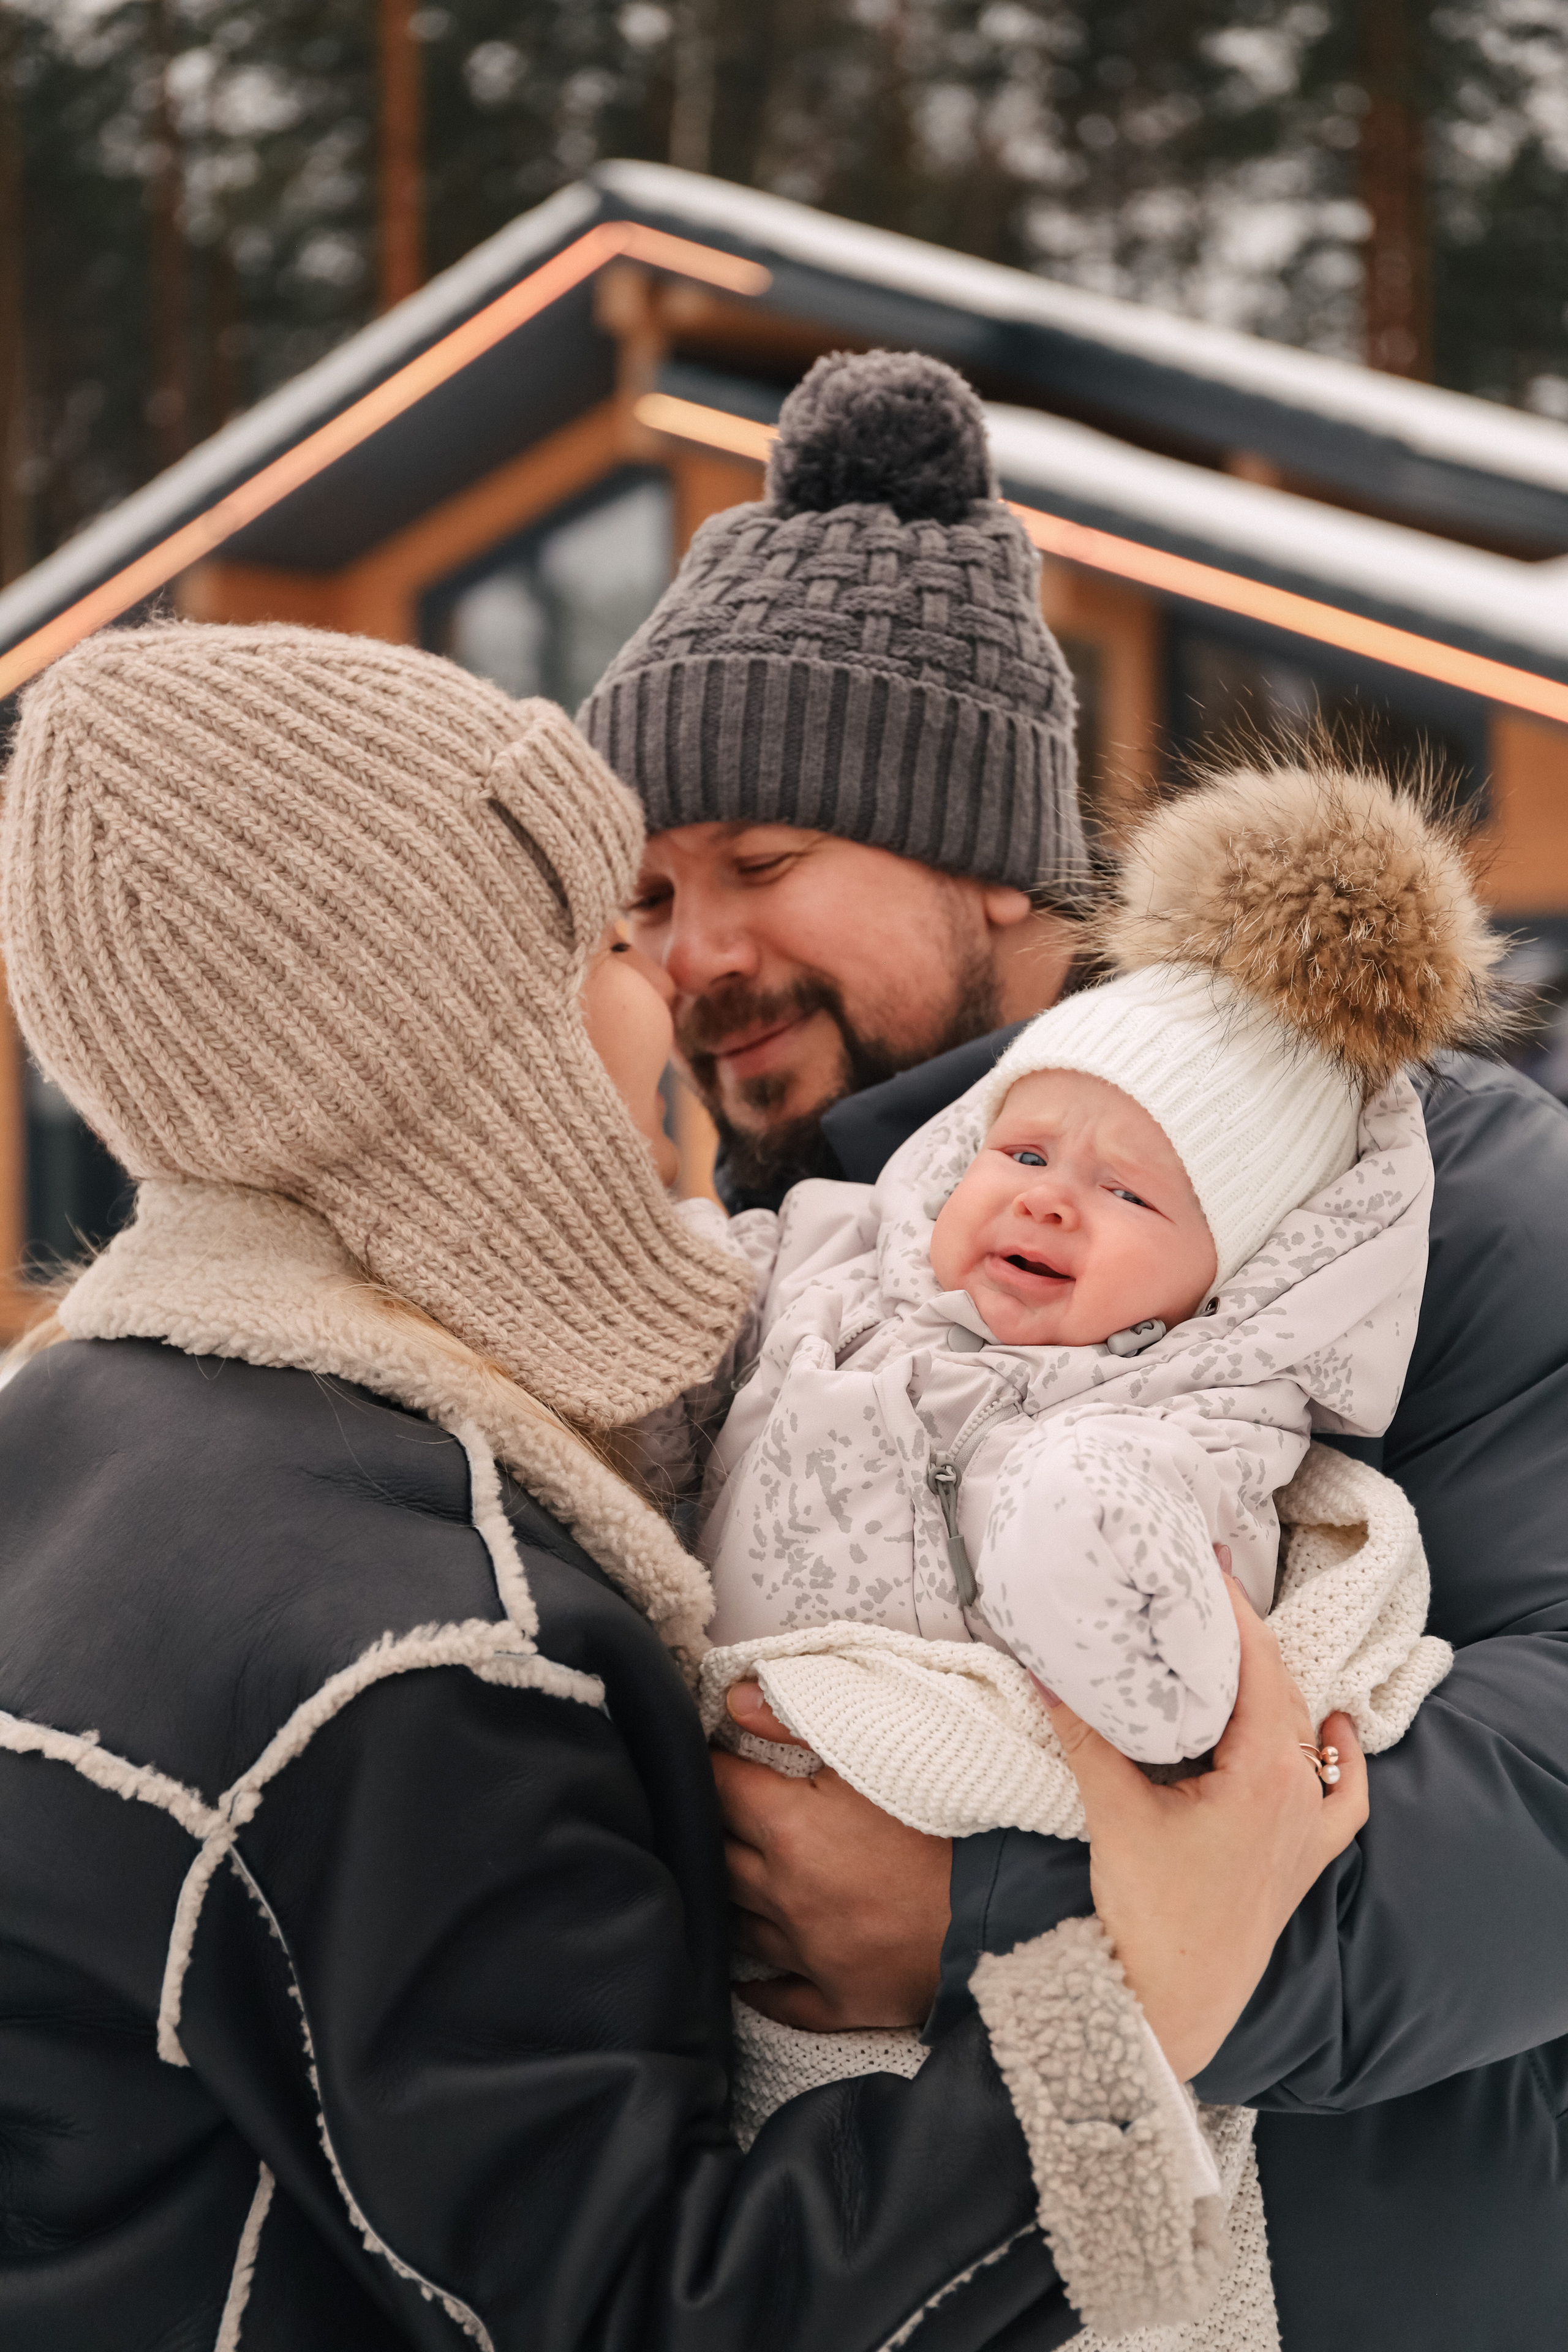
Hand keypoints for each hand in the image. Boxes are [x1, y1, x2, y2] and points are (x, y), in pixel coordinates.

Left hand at [713, 1682, 951, 2029]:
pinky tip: (749, 1978)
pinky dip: (761, 1986)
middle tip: (722, 1810)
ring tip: (730, 1877)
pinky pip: (782, 1998)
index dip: (712, 1765)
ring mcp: (809, 1954)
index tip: (713, 1754)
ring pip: (741, 1925)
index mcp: (789, 1829)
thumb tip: (735, 1701)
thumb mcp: (879, 1756)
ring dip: (734, 1899)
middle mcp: (785, 1895)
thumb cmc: (951, 1826)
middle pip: (720, 1856)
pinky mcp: (840, 1999)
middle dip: (715, 1829)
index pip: (721, 1787)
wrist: (1012, 1913)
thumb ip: (800, 1721)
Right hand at [1050, 1577, 1367, 2082]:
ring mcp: (1309, 1829)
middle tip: (1208, 1595)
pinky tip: (1333, 1735)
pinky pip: (1341, 1798)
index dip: (1233, 1611)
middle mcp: (1300, 1795)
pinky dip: (1339, 1759)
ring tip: (1243, 1650)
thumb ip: (1086, 1737)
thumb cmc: (1151, 1915)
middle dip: (1247, 1641)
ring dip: (1279, 1689)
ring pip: (1307, 1735)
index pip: (1257, 1667)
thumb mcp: (1114, 1813)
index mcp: (1264, 1774)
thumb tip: (1047, 1671)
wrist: (1173, 2004)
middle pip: (1284, 1692)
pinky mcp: (1304, 1859)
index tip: (1208, 1564)